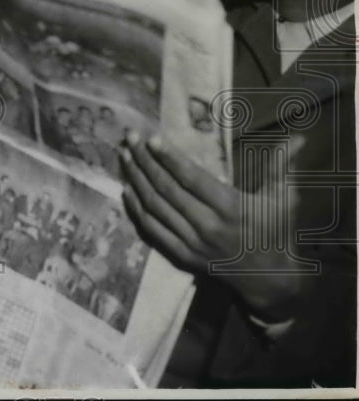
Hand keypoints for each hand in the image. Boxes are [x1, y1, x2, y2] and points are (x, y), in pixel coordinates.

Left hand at [121, 134, 305, 322]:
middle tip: (129, 138)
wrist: (269, 279)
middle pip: (166, 188)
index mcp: (230, 208)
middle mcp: (207, 225)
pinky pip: (152, 229)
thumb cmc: (274, 231)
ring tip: (124, 156)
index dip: (169, 158)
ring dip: (135, 180)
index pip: (191, 178)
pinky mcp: (182, 255)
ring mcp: (191, 242)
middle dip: (144, 161)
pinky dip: (136, 209)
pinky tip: (126, 189)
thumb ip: (280, 166)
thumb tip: (294, 138)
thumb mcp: (282, 199)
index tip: (150, 138)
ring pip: (155, 207)